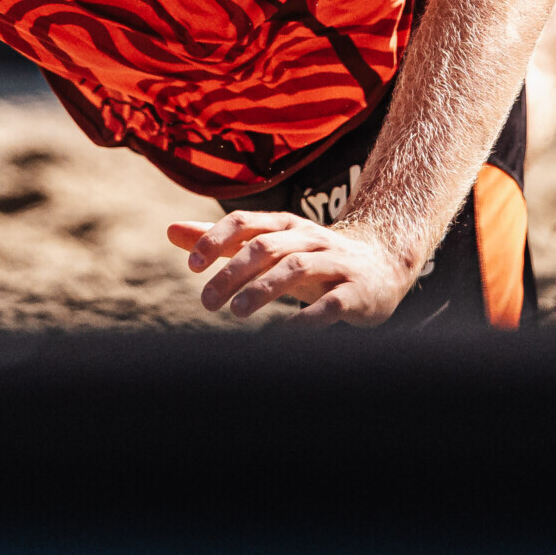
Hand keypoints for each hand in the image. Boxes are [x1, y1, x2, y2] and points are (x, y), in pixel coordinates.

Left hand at [166, 211, 418, 325]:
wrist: (384, 264)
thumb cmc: (314, 257)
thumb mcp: (270, 245)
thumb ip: (223, 240)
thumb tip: (171, 231)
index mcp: (286, 226)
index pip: (247, 223)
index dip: (218, 240)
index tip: (192, 266)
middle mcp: (311, 238)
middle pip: (267, 247)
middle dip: (233, 272)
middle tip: (206, 301)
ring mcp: (336, 263)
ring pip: (298, 267)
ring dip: (264, 289)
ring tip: (238, 313)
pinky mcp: (358, 292)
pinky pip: (334, 302)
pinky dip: (309, 316)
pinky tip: (286, 330)